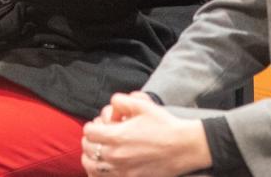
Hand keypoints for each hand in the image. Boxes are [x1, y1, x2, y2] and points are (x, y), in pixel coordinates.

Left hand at [82, 93, 210, 176]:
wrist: (184, 147)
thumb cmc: (164, 125)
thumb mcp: (142, 105)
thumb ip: (120, 100)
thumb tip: (110, 109)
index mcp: (116, 137)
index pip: (89, 132)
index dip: (93, 125)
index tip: (102, 124)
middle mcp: (115, 156)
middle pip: (87, 149)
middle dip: (91, 139)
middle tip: (101, 135)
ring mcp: (121, 171)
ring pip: (91, 166)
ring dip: (91, 157)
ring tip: (98, 152)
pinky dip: (98, 172)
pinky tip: (104, 166)